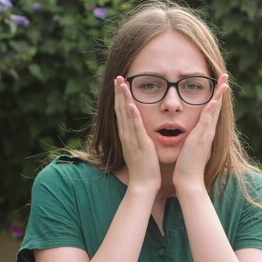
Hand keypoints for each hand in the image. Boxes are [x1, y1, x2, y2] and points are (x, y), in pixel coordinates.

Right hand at [114, 76, 160, 192]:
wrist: (143, 184)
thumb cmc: (144, 169)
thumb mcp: (139, 150)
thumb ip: (138, 139)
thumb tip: (139, 132)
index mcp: (126, 136)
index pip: (121, 113)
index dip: (119, 98)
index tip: (119, 85)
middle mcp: (126, 135)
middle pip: (120, 109)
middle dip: (119, 93)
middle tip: (117, 77)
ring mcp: (132, 139)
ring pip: (126, 114)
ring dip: (123, 98)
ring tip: (121, 83)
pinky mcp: (141, 144)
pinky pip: (135, 127)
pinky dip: (132, 115)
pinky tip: (130, 104)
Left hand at [173, 74, 229, 193]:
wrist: (189, 182)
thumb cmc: (187, 168)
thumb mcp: (191, 150)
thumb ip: (193, 142)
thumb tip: (192, 137)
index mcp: (205, 134)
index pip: (212, 112)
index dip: (215, 98)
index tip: (218, 86)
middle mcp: (208, 133)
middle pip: (217, 108)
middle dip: (221, 92)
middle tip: (225, 76)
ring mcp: (205, 135)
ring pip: (214, 111)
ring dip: (218, 96)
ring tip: (224, 82)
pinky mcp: (199, 139)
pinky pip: (206, 122)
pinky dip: (210, 111)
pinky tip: (213, 101)